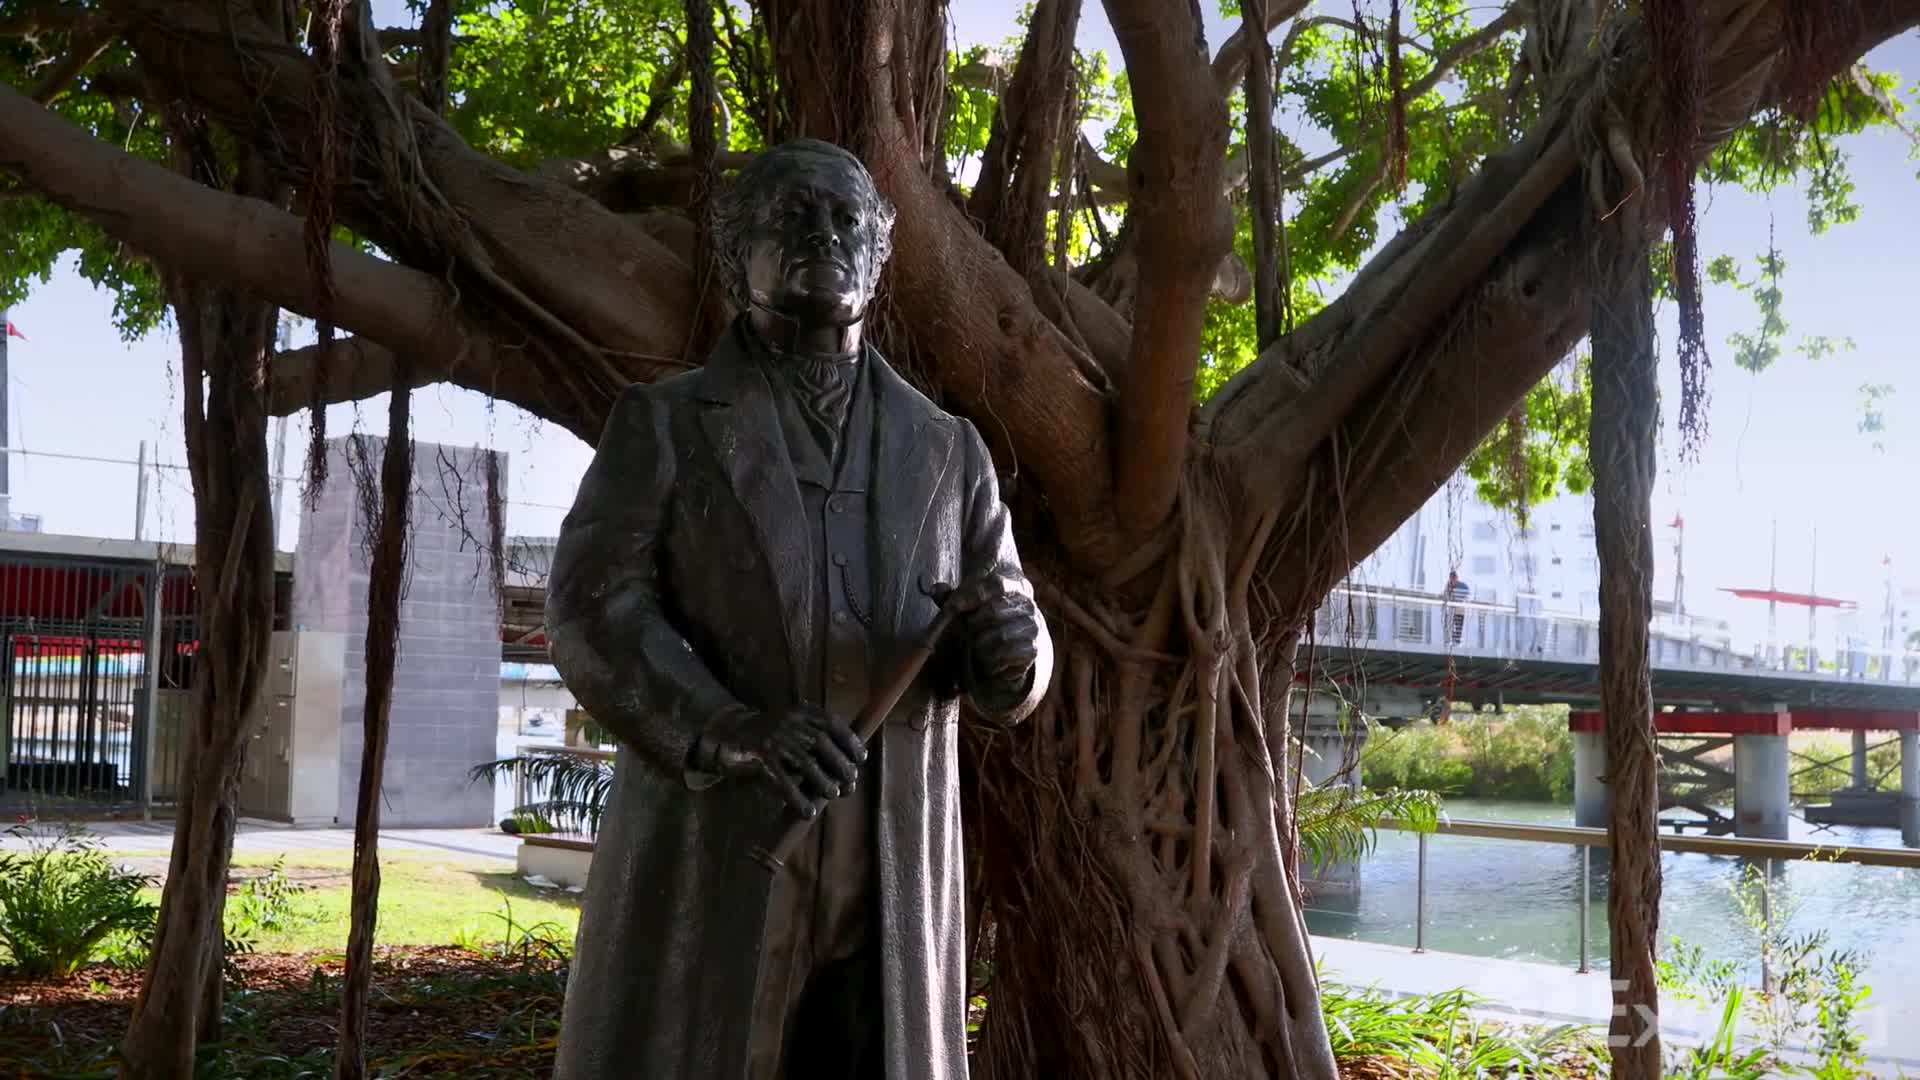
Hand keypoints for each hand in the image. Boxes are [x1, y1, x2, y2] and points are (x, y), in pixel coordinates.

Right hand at [696, 705, 865, 816]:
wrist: (731, 733)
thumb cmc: (774, 734)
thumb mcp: (797, 724)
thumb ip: (819, 736)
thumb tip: (851, 764)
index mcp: (802, 712)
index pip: (833, 724)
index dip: (850, 743)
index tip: (861, 759)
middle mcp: (789, 723)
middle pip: (822, 745)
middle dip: (841, 767)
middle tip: (850, 784)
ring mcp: (774, 740)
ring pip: (806, 764)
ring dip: (823, 783)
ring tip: (832, 794)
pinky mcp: (760, 759)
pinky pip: (783, 782)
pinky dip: (798, 799)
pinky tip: (808, 811)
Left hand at [926, 574, 1039, 693]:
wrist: (1010, 641)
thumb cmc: (983, 618)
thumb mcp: (965, 605)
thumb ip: (950, 598)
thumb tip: (935, 589)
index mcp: (1013, 586)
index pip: (995, 584)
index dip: (972, 595)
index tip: (953, 607)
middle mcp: (1027, 604)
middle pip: (994, 611)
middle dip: (973, 625)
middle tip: (965, 632)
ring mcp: (1032, 626)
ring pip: (1001, 636)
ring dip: (982, 645)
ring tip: (975, 647)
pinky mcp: (1032, 648)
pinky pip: (1008, 655)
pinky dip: (992, 661)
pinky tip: (987, 660)